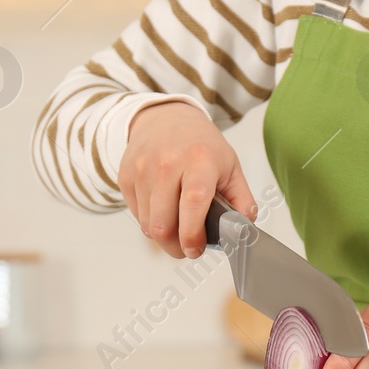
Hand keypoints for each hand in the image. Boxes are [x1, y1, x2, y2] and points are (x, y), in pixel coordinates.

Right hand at [119, 101, 257, 258]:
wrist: (165, 118)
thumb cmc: (200, 145)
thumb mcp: (230, 166)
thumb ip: (241, 198)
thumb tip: (244, 227)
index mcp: (199, 160)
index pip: (193, 203)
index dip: (193, 234)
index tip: (196, 249)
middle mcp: (166, 163)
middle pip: (163, 223)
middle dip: (176, 246)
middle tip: (188, 248)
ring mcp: (142, 169)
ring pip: (147, 224)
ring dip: (162, 236)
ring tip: (176, 228)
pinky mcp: (125, 176)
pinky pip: (136, 214)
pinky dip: (149, 221)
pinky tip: (162, 211)